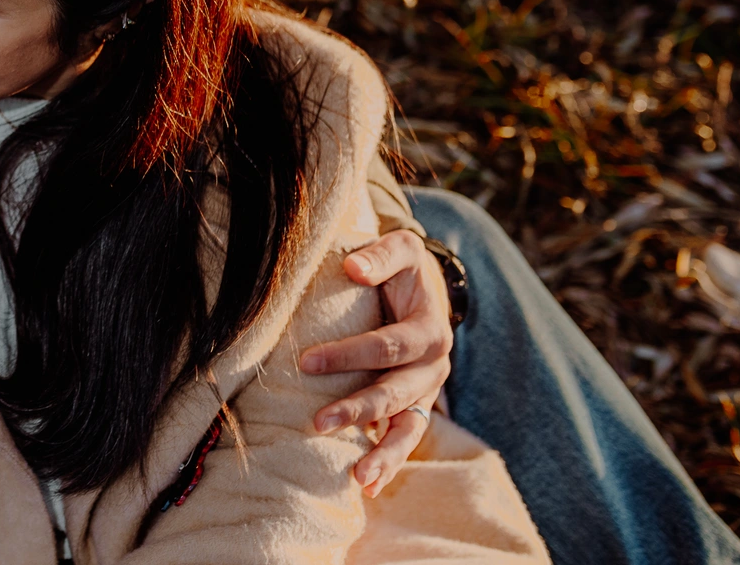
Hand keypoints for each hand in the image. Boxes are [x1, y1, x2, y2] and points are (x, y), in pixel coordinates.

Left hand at [299, 229, 452, 497]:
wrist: (425, 289)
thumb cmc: (404, 269)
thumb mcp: (401, 249)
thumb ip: (380, 255)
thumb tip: (352, 268)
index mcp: (430, 330)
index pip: (387, 347)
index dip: (348, 354)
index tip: (306, 361)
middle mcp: (433, 368)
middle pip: (396, 393)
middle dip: (358, 409)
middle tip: (317, 422)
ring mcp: (426, 392)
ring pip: (409, 429)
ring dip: (382, 453)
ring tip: (358, 477)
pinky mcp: (416, 407)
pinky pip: (405, 440)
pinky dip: (389, 464)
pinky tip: (367, 489)